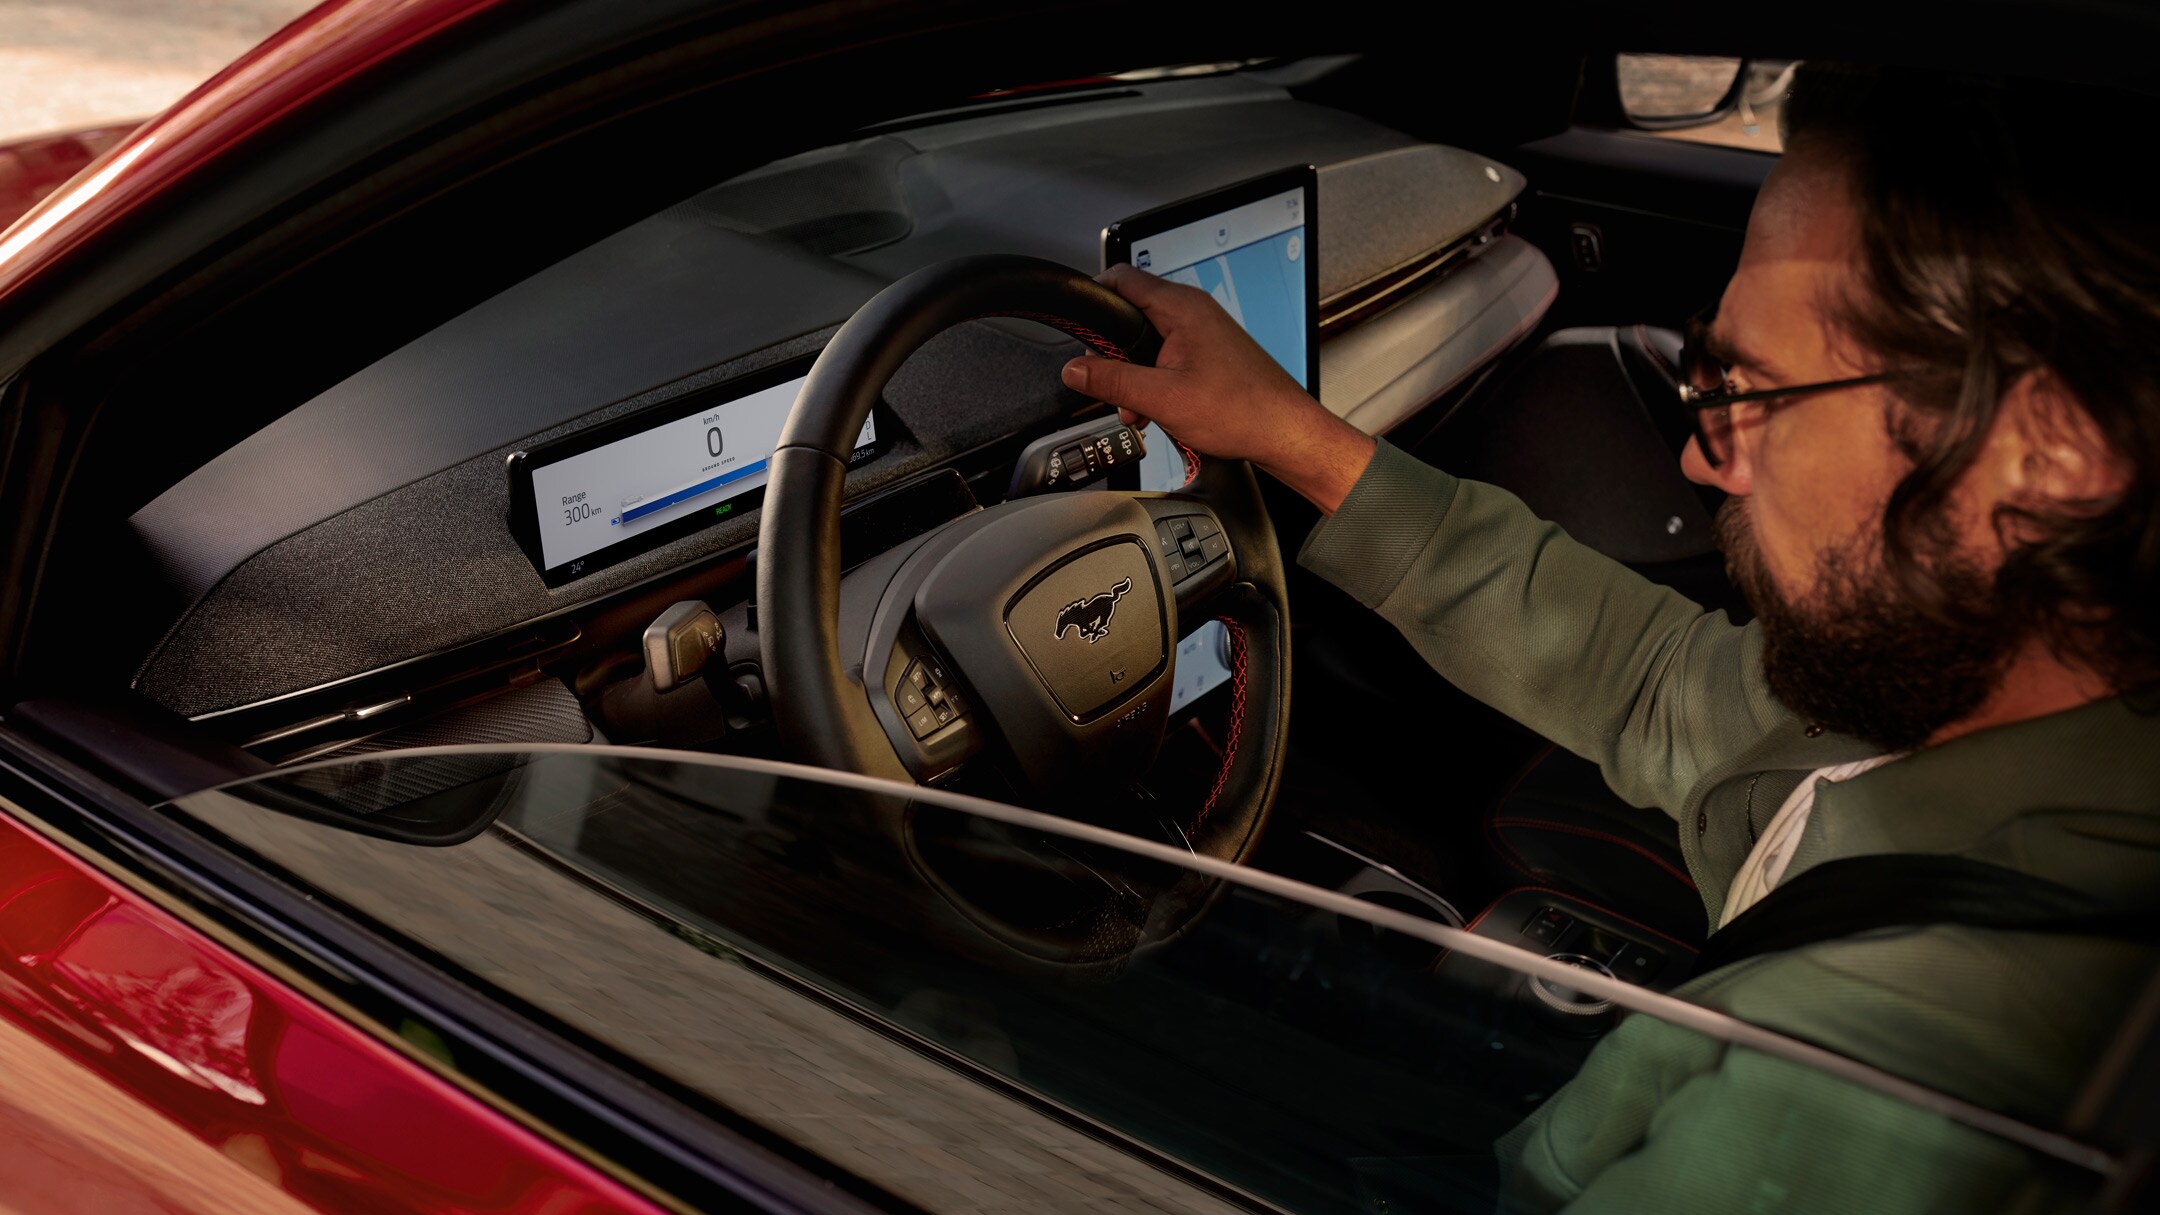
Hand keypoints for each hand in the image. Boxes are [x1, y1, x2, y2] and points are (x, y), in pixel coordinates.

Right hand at [1061, 264, 1375, 513]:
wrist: (1284, 432)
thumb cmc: (1242, 410)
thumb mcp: (1161, 399)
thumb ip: (1112, 381)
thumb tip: (1075, 370)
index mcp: (1181, 308)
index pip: (1120, 278)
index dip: (1092, 298)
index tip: (1078, 329)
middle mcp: (1193, 311)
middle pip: (1131, 314)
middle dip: (1112, 353)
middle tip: (1111, 386)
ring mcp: (1203, 330)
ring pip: (1148, 341)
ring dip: (1134, 375)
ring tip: (1139, 409)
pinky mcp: (1209, 351)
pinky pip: (1168, 356)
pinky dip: (1155, 381)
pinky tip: (1158, 411)